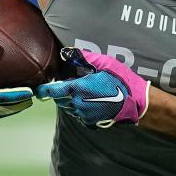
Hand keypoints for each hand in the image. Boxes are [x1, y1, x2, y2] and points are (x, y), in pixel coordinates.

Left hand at [35, 48, 149, 127]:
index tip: (38, 89)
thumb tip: (67, 52)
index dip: (43, 89)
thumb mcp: (104, 63)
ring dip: (69, 99)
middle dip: (60, 92)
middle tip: (69, 82)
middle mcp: (77, 104)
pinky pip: (78, 114)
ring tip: (81, 90)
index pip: (52, 90)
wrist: (137, 103)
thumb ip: (83, 58)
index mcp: (78, 89)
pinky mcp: (90, 122)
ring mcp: (83, 115)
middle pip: (59, 99)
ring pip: (68, 107)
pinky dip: (78, 107)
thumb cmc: (121, 81)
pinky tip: (90, 100)